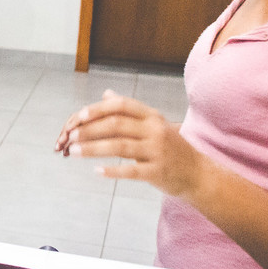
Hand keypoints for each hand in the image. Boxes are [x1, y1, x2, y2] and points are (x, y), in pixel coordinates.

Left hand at [54, 89, 211, 197]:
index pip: (122, 105)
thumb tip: (106, 94)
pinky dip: (112, 170)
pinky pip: (132, 171)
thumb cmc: (170, 147)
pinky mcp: (158, 172)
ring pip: (119, 146)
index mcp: (151, 116)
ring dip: (92, 149)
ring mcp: (157, 151)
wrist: (199, 174)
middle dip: (89, 130)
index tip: (78, 116)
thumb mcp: (153, 124)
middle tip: (69, 137)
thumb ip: (129, 111)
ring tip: (72, 152)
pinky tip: (96, 171)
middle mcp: (155, 130)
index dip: (98, 109)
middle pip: (116, 125)